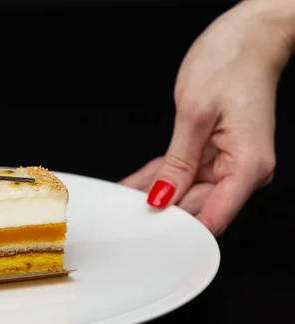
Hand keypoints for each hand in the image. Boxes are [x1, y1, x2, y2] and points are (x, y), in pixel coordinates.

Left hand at [120, 0, 293, 236]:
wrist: (248, 37)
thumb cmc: (232, 64)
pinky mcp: (215, 151)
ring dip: (154, 195)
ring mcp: (229, 161)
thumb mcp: (194, 115)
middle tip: (125, 218)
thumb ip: (178, 163)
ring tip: (121, 202)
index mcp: (248, 166)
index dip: (182, 232)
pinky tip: (134, 185)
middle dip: (161, 212)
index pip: (213, 217)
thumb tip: (163, 198)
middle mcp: (243, 169)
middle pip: (198, 206)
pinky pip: (183, 171)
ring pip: (186, 190)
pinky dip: (159, 177)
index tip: (151, 239)